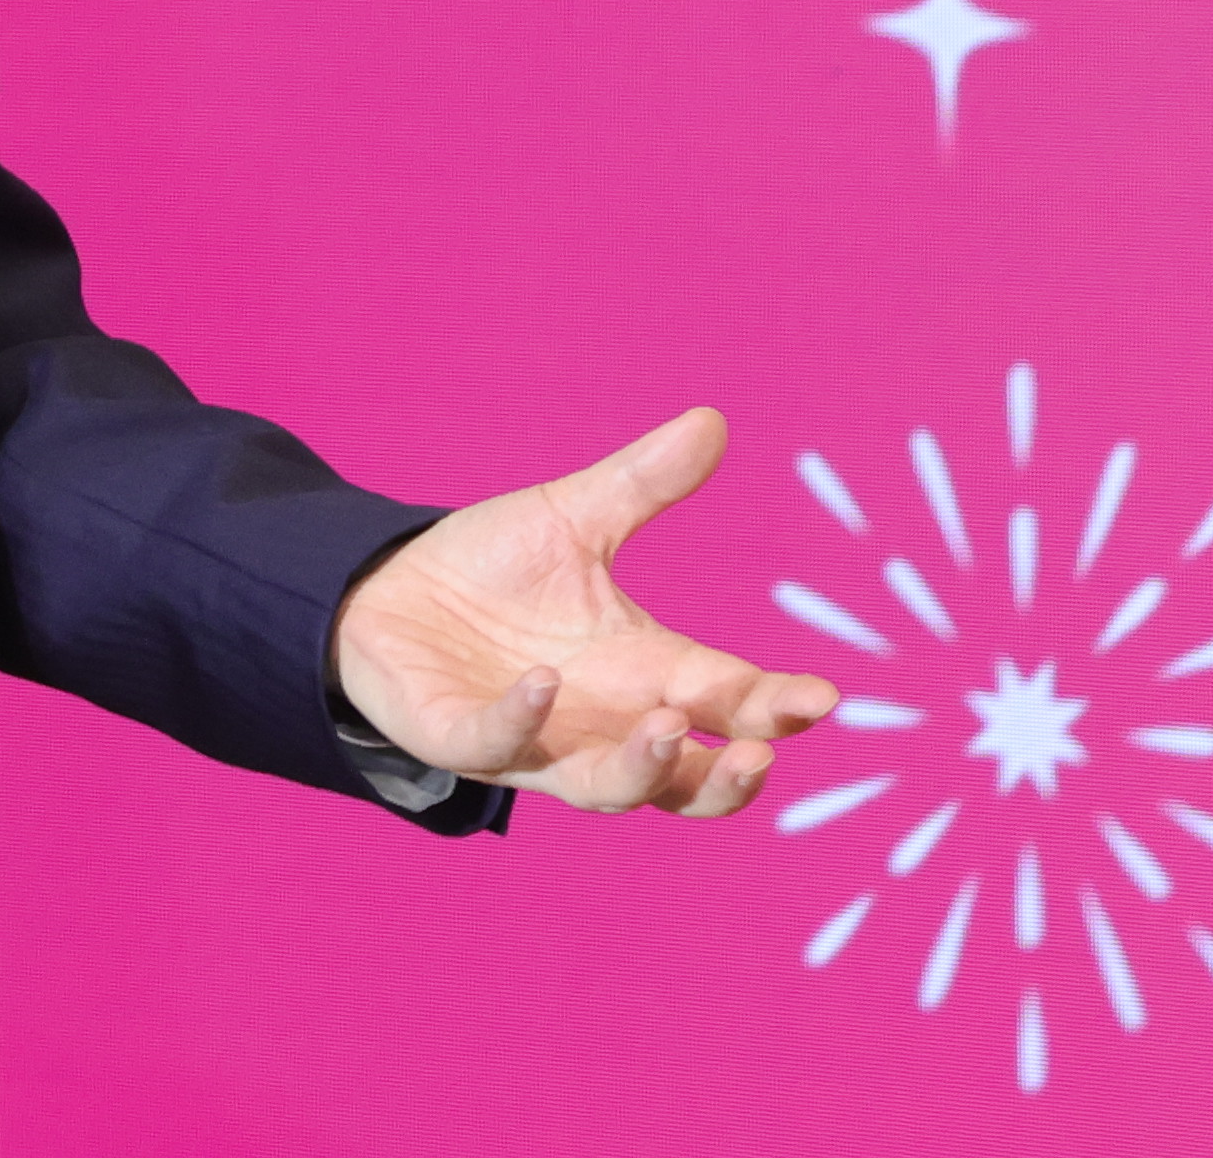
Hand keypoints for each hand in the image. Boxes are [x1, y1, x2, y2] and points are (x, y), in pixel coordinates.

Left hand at [330, 407, 837, 816]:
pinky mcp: (460, 739)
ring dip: (644, 768)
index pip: (730, 701)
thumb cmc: (491, 568)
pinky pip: (497, 749)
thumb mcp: (572, 518)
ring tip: (674, 724)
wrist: (386, 588)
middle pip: (687, 781)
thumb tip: (709, 420)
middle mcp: (602, 723)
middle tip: (763, 747)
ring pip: (608, 792)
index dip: (777, 706)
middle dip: (730, 775)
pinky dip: (523, 721)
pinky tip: (542, 681)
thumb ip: (642, 483)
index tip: (825, 696)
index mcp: (645, 671)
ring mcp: (536, 742)